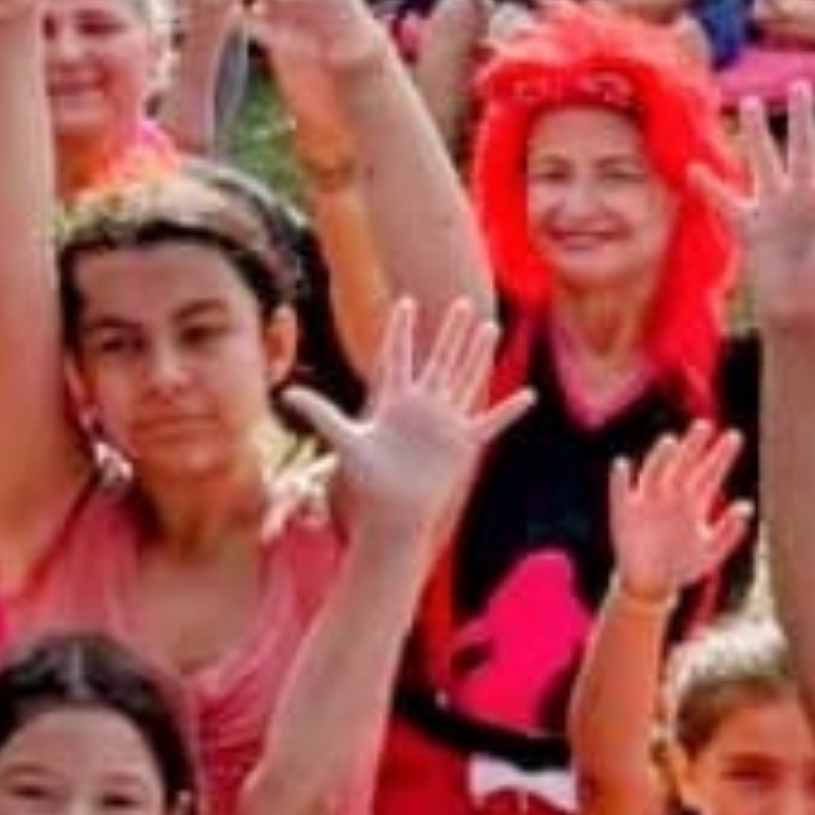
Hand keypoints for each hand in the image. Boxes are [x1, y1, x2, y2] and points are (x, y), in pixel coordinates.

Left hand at [284, 295, 521, 540]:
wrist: (391, 513)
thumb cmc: (367, 481)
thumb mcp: (344, 440)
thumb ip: (321, 413)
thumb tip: (286, 393)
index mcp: (394, 402)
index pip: (397, 357)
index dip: (400, 330)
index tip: (404, 302)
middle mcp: (422, 406)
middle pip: (439, 359)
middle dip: (450, 331)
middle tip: (461, 301)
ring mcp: (445, 423)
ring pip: (466, 379)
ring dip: (477, 355)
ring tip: (489, 327)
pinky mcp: (462, 444)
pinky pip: (491, 423)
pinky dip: (509, 411)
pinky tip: (528, 395)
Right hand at [605, 422, 751, 605]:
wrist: (650, 584)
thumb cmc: (683, 565)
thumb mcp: (711, 553)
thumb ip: (729, 532)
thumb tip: (746, 506)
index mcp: (693, 504)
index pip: (709, 473)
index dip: (720, 455)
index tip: (734, 436)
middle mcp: (670, 497)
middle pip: (683, 465)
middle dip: (693, 445)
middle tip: (705, 425)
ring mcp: (646, 503)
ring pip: (653, 473)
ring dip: (660, 458)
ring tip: (669, 442)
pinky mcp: (623, 514)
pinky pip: (620, 493)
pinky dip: (620, 480)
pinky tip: (623, 465)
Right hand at [725, 92, 814, 325]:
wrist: (800, 313)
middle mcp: (804, 198)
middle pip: (803, 149)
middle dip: (802, 117)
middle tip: (801, 86)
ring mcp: (776, 209)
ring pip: (763, 162)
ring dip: (755, 134)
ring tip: (748, 103)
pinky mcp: (751, 228)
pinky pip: (726, 203)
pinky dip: (709, 188)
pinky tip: (693, 169)